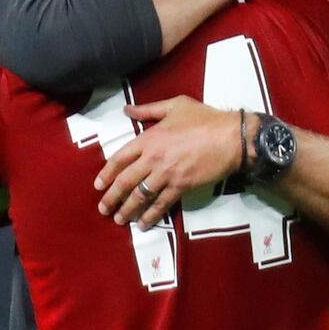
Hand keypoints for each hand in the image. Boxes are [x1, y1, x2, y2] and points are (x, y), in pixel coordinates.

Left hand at [94, 96, 239, 229]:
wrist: (230, 137)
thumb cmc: (204, 118)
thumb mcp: (175, 105)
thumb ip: (148, 110)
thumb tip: (126, 110)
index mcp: (149, 137)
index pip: (120, 158)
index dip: (107, 173)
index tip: (98, 185)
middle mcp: (153, 158)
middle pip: (126, 181)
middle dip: (111, 197)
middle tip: (103, 209)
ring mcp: (166, 174)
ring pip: (140, 196)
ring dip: (127, 210)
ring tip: (119, 219)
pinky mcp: (181, 187)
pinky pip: (161, 204)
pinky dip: (150, 216)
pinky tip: (143, 224)